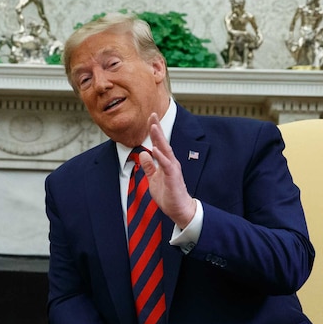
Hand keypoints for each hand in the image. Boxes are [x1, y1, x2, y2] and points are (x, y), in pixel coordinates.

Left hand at [143, 113, 196, 229]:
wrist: (179, 209)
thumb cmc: (168, 194)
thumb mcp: (154, 178)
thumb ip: (149, 166)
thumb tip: (143, 154)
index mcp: (165, 162)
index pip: (159, 143)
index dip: (154, 131)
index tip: (150, 118)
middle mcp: (170, 162)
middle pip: (163, 142)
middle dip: (157, 128)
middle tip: (152, 115)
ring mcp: (172, 169)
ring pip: (165, 150)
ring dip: (159, 138)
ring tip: (154, 127)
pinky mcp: (173, 177)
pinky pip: (166, 165)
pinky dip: (161, 157)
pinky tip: (155, 149)